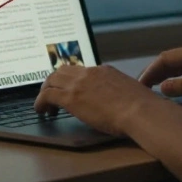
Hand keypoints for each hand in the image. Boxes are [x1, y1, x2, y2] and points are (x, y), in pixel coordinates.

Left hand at [34, 64, 162, 134]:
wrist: (139, 111)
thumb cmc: (141, 107)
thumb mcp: (129, 93)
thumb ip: (118, 92)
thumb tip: (117, 101)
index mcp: (104, 71)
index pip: (80, 71)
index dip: (71, 80)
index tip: (69, 89)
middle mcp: (89, 73)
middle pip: (62, 71)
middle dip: (53, 82)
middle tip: (50, 95)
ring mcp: (79, 84)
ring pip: (51, 80)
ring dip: (45, 91)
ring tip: (44, 104)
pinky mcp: (70, 97)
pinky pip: (47, 95)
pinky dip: (40, 102)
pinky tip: (42, 111)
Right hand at [138, 40, 181, 102]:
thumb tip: (161, 88)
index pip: (166, 58)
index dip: (150, 71)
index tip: (139, 84)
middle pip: (171, 58)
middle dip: (155, 72)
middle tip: (142, 88)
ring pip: (181, 63)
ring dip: (166, 74)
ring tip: (153, 88)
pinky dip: (179, 75)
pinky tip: (175, 85)